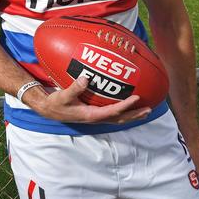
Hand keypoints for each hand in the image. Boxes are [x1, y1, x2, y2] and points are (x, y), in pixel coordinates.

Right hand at [28, 77, 151, 123]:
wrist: (50, 110)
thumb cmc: (56, 103)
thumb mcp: (63, 96)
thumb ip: (74, 88)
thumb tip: (85, 79)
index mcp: (90, 115)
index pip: (112, 112)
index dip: (125, 106)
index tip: (136, 98)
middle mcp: (96, 118)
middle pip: (120, 119)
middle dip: (135, 114)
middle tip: (149, 109)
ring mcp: (96, 117)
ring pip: (118, 118)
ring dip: (132, 115)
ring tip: (145, 111)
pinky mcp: (94, 114)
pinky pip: (113, 115)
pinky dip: (124, 112)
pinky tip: (129, 106)